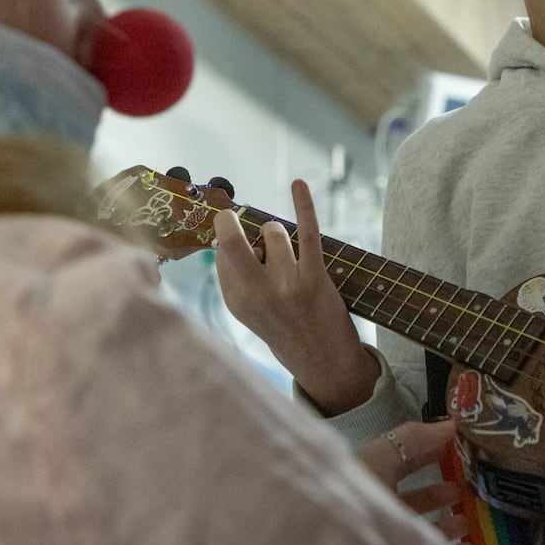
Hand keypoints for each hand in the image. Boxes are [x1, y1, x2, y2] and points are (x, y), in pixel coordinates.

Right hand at [212, 178, 379, 413]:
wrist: (322, 360)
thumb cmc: (285, 325)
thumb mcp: (250, 310)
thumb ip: (237, 275)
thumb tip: (228, 231)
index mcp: (235, 301)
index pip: (221, 253)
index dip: (232, 243)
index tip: (243, 245)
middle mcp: (255, 294)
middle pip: (232, 241)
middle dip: (229, 223)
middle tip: (231, 217)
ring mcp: (285, 287)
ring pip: (274, 231)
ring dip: (280, 234)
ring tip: (289, 258)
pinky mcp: (314, 279)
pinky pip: (307, 233)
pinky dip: (304, 205)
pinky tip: (298, 184)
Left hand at [356, 420, 472, 544]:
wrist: (336, 542)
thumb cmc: (357, 489)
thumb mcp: (382, 454)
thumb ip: (415, 438)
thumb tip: (451, 425)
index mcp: (371, 475)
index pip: (403, 460)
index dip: (429, 452)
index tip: (459, 447)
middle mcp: (378, 505)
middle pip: (414, 497)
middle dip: (440, 491)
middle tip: (468, 485)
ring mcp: (387, 535)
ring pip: (422, 528)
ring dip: (449, 523)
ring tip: (468, 519)